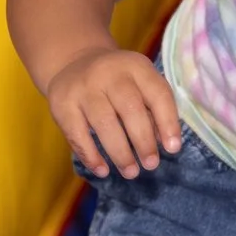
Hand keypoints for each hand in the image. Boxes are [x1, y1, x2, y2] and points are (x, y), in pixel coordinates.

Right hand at [42, 46, 181, 177]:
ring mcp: (83, 87)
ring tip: (131, 172)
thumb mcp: (139, 82)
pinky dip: (91, 156)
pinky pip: (77, 134)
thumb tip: (165, 143)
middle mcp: (109, 72)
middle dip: (143, 141)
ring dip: (120, 153)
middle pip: (130, 109)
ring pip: (104, 123)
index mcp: (136, 66)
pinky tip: (103, 170)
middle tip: (151, 165)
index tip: (173, 149)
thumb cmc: (117, 81)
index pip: (158, 94)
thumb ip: (153, 108)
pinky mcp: (61, 104)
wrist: (73, 62)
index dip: (168, 123)